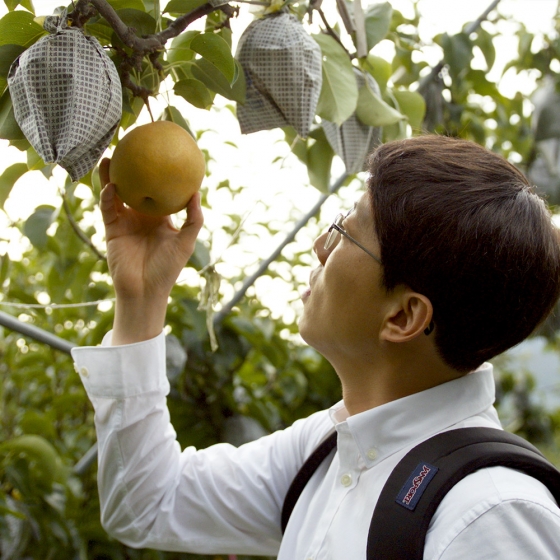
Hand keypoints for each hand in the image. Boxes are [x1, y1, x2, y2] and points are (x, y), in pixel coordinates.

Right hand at [99, 158, 203, 343]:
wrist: (145, 291)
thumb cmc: (168, 268)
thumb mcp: (185, 241)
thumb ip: (193, 218)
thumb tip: (196, 191)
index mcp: (160, 217)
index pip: (159, 190)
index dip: (159, 174)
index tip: (161, 153)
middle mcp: (142, 215)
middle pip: (135, 186)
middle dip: (132, 167)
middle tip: (132, 144)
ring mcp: (125, 220)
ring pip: (117, 192)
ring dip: (112, 175)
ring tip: (110, 154)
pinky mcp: (112, 228)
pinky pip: (108, 208)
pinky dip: (108, 196)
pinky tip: (112, 184)